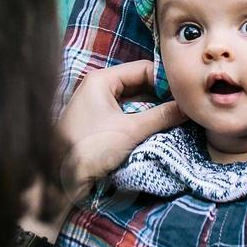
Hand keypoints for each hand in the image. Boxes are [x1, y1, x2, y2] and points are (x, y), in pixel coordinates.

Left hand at [56, 60, 185, 197]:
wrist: (58, 177)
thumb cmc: (90, 147)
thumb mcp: (130, 130)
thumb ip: (161, 116)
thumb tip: (187, 108)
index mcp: (102, 79)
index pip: (143, 69)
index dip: (166, 81)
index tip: (186, 95)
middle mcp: (99, 87)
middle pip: (140, 83)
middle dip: (162, 95)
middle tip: (186, 107)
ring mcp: (98, 105)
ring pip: (135, 100)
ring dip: (154, 109)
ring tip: (177, 117)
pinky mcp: (100, 123)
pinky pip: (127, 114)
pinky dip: (143, 119)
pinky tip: (160, 128)